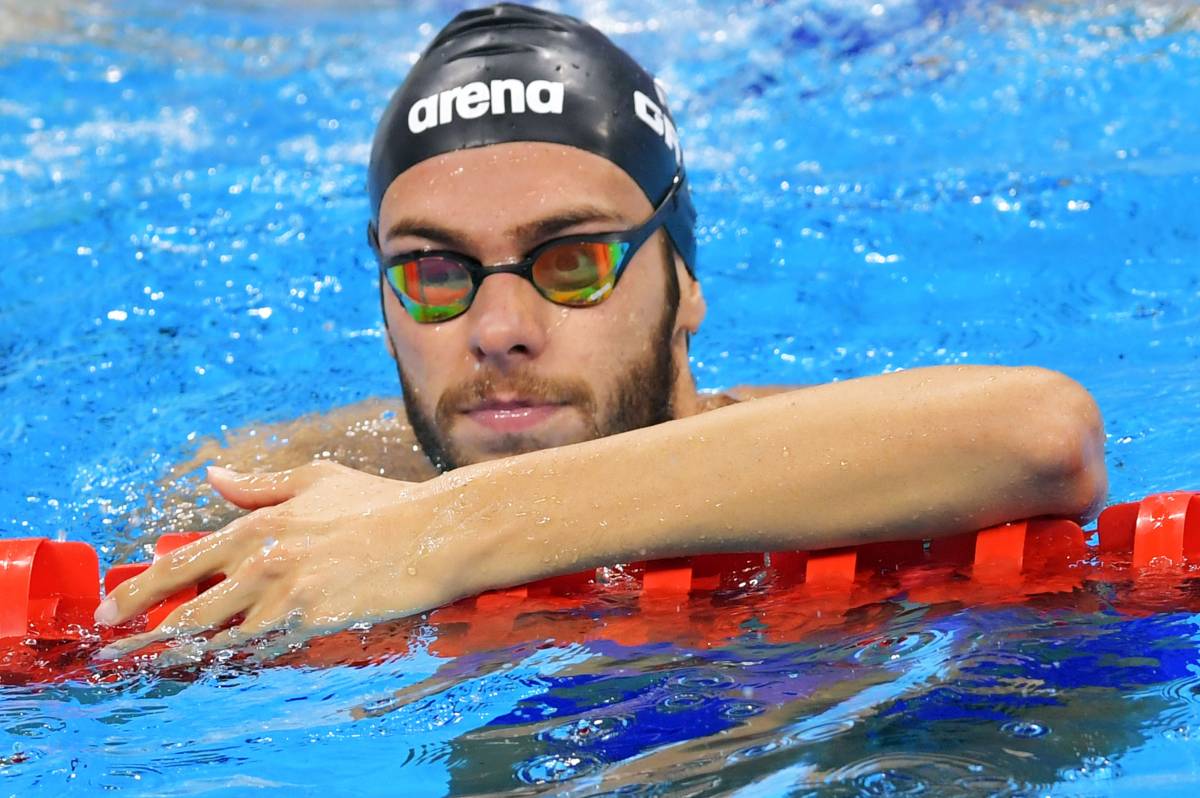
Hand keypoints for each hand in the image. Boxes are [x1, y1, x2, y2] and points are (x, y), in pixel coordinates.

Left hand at [94, 460, 473, 659]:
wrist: (433, 532)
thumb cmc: (381, 503)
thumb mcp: (317, 479)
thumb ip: (260, 485)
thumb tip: (215, 478)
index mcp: (259, 525)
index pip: (182, 563)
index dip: (139, 590)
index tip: (108, 610)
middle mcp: (263, 562)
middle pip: (187, 610)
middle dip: (141, 634)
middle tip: (110, 650)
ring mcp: (287, 596)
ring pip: (219, 637)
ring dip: (182, 654)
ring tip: (151, 667)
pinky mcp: (313, 623)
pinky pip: (263, 650)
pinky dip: (236, 661)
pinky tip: (216, 668)